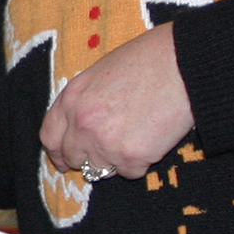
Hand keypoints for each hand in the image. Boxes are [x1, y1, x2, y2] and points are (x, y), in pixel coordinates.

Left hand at [41, 22, 195, 181]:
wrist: (183, 64)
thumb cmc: (147, 60)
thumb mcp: (100, 73)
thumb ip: (84, 101)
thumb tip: (79, 125)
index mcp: (72, 99)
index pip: (50, 137)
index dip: (58, 152)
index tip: (65, 160)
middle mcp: (82, 125)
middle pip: (73, 158)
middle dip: (87, 159)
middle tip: (107, 153)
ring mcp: (105, 144)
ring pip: (101, 169)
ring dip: (115, 160)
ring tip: (136, 136)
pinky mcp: (131, 158)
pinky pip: (130, 172)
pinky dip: (141, 162)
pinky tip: (152, 139)